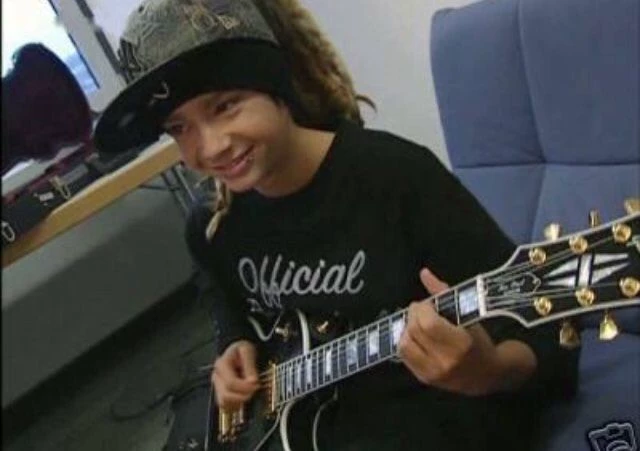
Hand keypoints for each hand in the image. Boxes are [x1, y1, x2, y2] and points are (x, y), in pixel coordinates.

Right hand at [211, 340, 259, 409]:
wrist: (236, 350)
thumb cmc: (241, 349)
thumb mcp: (248, 351)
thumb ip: (250, 366)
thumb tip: (253, 382)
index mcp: (221, 365)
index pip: (231, 383)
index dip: (245, 387)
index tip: (256, 385)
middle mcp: (216, 377)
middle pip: (225, 396)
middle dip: (242, 397)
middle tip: (254, 391)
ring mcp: (217, 386)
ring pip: (224, 403)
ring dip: (239, 402)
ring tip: (249, 393)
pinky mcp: (219, 392)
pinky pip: (225, 406)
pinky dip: (235, 405)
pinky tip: (244, 397)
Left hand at [397, 268, 502, 395]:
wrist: (489, 374)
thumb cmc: (480, 340)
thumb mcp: (467, 315)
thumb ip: (443, 292)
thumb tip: (423, 273)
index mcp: (460, 344)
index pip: (428, 323)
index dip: (423, 308)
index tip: (428, 303)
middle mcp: (445, 361)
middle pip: (414, 331)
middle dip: (413, 315)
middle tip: (421, 310)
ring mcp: (433, 373)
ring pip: (404, 344)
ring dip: (406, 328)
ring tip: (417, 323)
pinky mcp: (425, 379)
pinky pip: (403, 356)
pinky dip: (405, 342)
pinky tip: (415, 336)